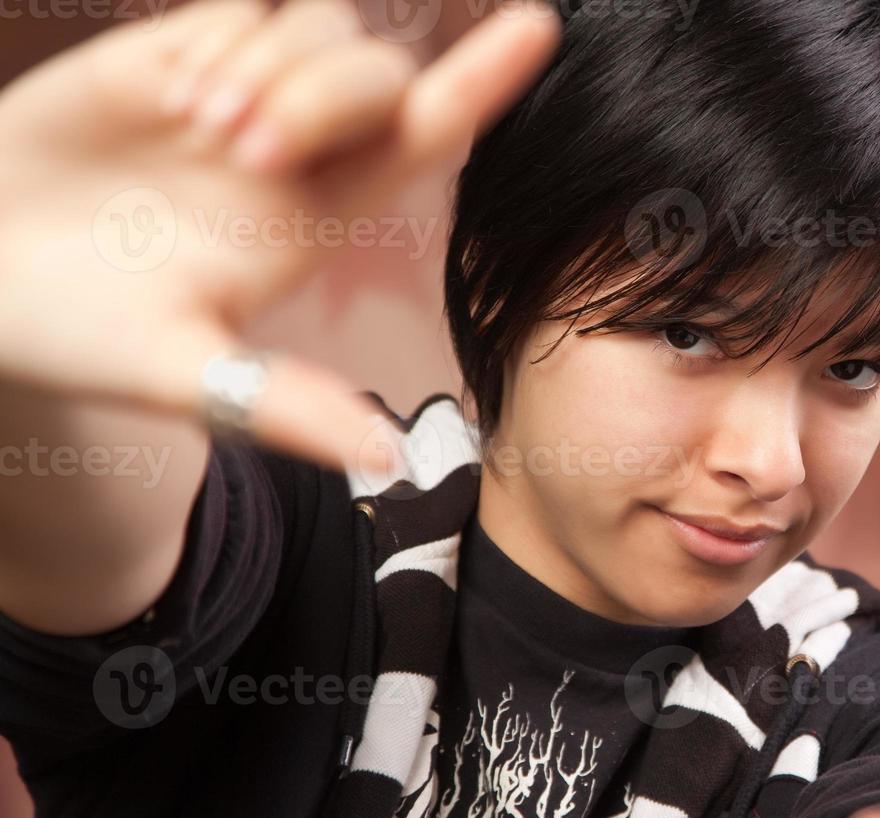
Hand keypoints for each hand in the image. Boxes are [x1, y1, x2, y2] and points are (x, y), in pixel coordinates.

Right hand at [0, 0, 559, 469]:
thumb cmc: (88, 335)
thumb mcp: (182, 375)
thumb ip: (281, 406)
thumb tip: (385, 462)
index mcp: (320, 220)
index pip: (427, 139)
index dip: (483, 83)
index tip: (541, 31)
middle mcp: (299, 152)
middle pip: (375, 78)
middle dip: (323, 97)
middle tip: (241, 151)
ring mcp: (241, 96)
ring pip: (320, 27)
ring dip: (275, 68)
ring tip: (205, 132)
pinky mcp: (174, 55)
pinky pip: (242, 8)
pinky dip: (228, 41)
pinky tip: (181, 97)